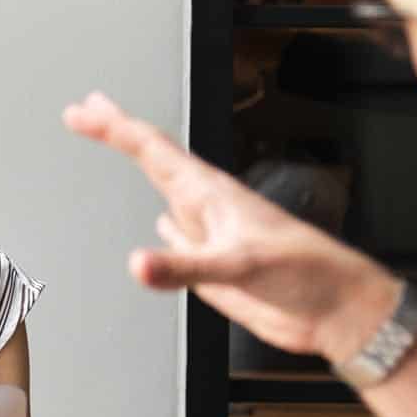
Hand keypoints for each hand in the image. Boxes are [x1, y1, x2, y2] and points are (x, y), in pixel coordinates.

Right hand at [63, 92, 399, 361]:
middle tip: (89, 107)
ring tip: (121, 147)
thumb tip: (138, 263)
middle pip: (154, 159)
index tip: (82, 111)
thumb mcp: (240, 265)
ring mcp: (211, 235)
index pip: (152, 149)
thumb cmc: (307, 273)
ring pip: (166, 192)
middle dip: (120, 132)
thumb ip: (186, 266)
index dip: (114, 127)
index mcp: (212, 194)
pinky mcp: (215, 266)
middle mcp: (208, 208)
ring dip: (142, 170)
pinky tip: (161, 224)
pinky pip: (180, 239)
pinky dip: (163, 228)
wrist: (334, 310)